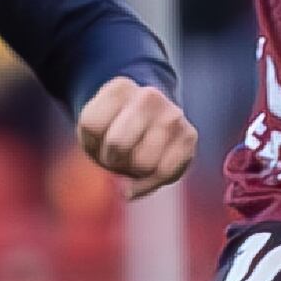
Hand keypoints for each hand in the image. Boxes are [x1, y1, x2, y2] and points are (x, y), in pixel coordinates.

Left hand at [74, 74, 196, 199]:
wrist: (147, 125)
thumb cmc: (114, 132)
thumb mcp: (92, 135)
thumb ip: (99, 155)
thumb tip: (128, 192)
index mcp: (119, 88)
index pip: (91, 125)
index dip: (91, 141)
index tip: (101, 137)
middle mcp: (148, 96)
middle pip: (117, 144)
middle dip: (112, 159)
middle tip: (118, 154)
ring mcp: (172, 114)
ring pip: (142, 163)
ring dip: (134, 170)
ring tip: (136, 157)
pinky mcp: (189, 135)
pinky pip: (164, 173)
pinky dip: (150, 183)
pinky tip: (147, 174)